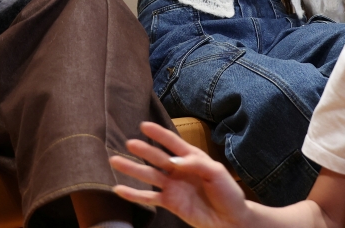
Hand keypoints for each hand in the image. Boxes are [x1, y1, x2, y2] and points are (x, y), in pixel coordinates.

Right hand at [110, 122, 249, 227]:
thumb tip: (173, 162)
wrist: (230, 219)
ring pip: (149, 175)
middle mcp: (179, 169)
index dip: (159, 134)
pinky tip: (119, 189)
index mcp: (192, 157)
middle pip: (157, 158)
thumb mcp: (216, 172)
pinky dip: (134, 194)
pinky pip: (149, 197)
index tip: (144, 125)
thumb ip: (195, 164)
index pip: (173, 143)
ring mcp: (173, 186)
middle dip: (143, 150)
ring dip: (132, 169)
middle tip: (128, 143)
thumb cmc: (227, 192)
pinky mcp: (169, 202)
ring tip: (115, 161)